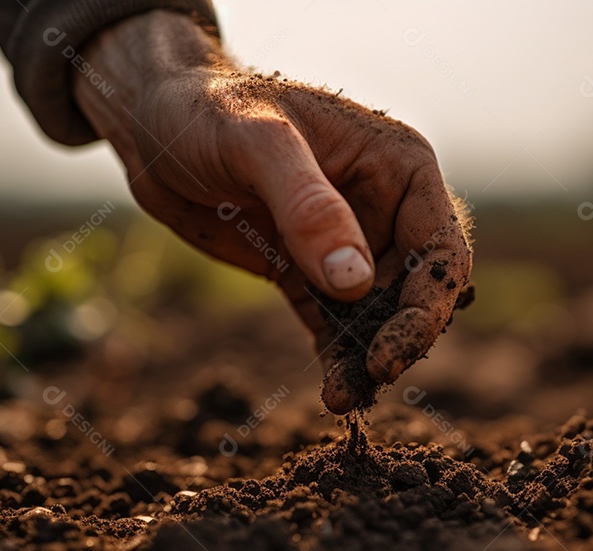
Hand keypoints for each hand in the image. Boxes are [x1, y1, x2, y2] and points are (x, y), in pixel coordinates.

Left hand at [73, 10, 471, 411]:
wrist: (153, 124)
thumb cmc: (206, 110)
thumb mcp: (255, 144)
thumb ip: (308, 206)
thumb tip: (356, 282)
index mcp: (397, 164)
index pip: (439, 244)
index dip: (427, 304)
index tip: (390, 352)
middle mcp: (384, 205)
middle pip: (415, 288)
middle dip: (397, 338)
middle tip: (365, 382)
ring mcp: (347, 241)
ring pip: (377, 313)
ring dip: (367, 356)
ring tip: (342, 399)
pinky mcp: (308, 270)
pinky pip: (336, 322)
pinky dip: (339, 355)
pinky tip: (334, 389)